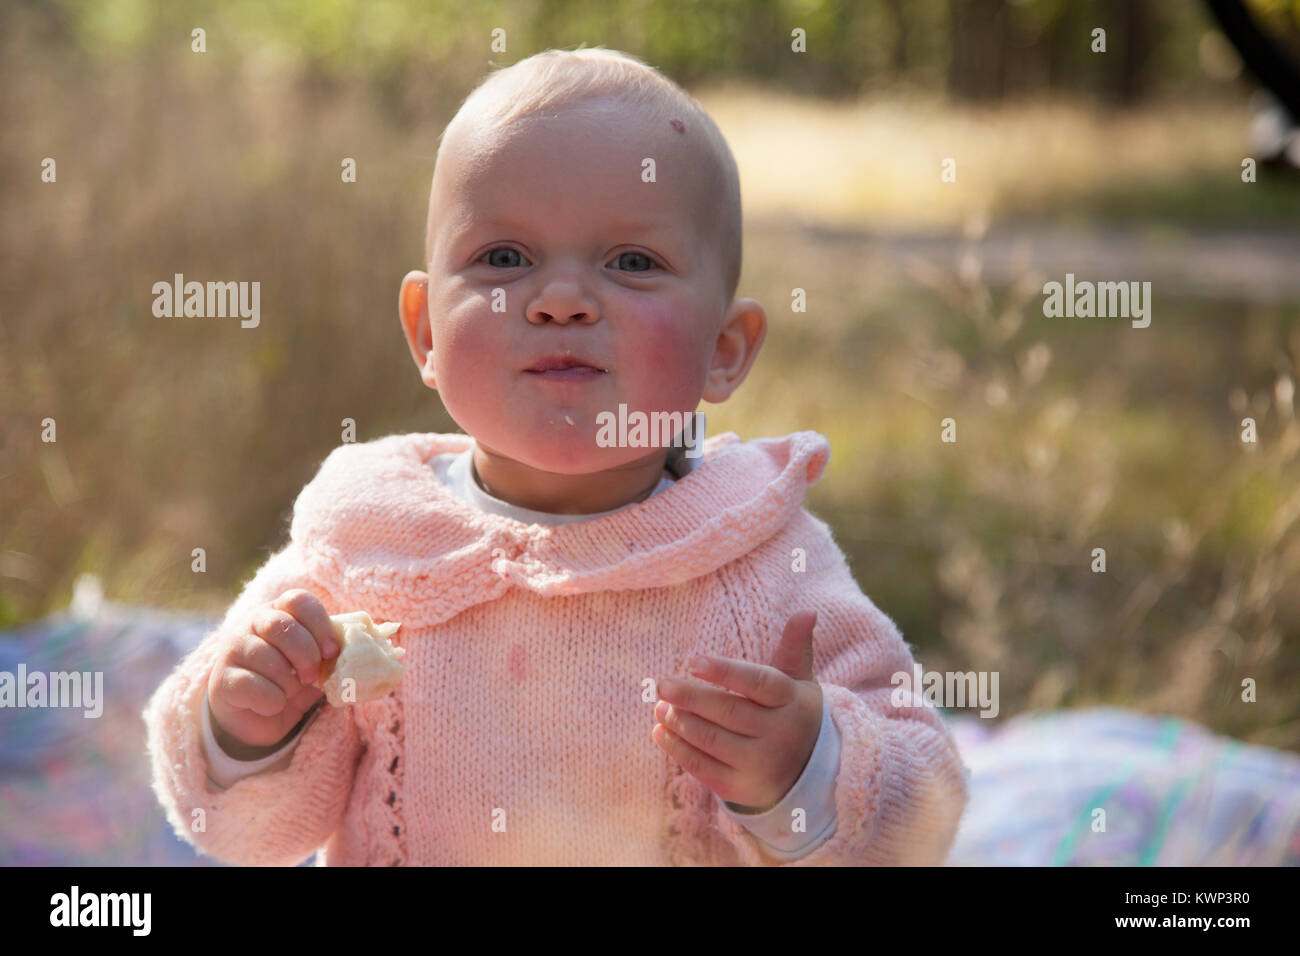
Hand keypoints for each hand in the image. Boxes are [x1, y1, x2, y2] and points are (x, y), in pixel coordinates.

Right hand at [206, 589, 339, 754]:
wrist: (257, 714)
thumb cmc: (293, 679)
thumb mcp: (317, 662)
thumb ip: (336, 650)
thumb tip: (380, 644)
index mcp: (279, 612)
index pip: (298, 600)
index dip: (319, 624)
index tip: (332, 651)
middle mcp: (252, 624)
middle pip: (281, 626)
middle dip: (305, 655)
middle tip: (312, 676)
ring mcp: (233, 649)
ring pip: (267, 658)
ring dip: (289, 683)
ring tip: (289, 691)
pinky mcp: (222, 680)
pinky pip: (255, 686)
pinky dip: (273, 701)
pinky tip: (271, 703)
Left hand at [652, 610, 822, 811]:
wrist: (810, 776)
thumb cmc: (793, 716)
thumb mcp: (799, 684)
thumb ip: (794, 648)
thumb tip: (806, 612)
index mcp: (791, 702)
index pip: (757, 683)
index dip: (725, 672)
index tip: (693, 660)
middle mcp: (778, 735)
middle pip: (728, 712)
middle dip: (691, 697)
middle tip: (662, 683)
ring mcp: (759, 765)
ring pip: (712, 740)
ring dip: (680, 722)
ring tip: (660, 706)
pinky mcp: (740, 788)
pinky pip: (703, 768)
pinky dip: (678, 750)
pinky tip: (661, 732)